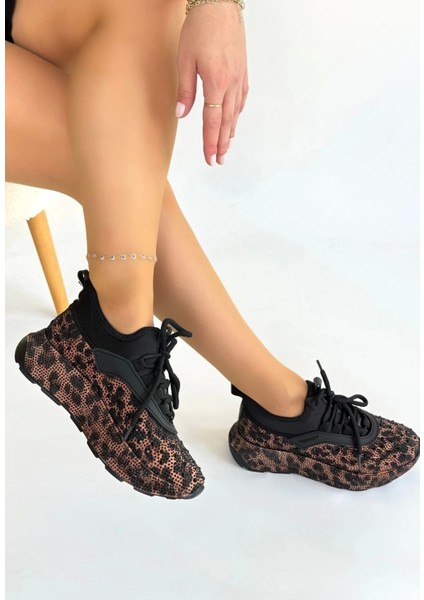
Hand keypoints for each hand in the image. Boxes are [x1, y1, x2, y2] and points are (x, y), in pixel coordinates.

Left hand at [175, 2, 248, 165]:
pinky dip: (237, 113)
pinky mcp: (242, 70)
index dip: (210, 142)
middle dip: (221, 144)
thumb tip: (182, 114)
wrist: (220, 4)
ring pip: (235, 112)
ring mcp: (239, 77)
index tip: (210, 158)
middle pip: (226, 121)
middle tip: (219, 161)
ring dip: (230, 132)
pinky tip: (234, 120)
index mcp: (216, 83)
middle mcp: (231, 84)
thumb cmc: (200, 28)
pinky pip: (241, 98)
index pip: (212, 121)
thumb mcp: (184, 59)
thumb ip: (185, 90)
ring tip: (226, 147)